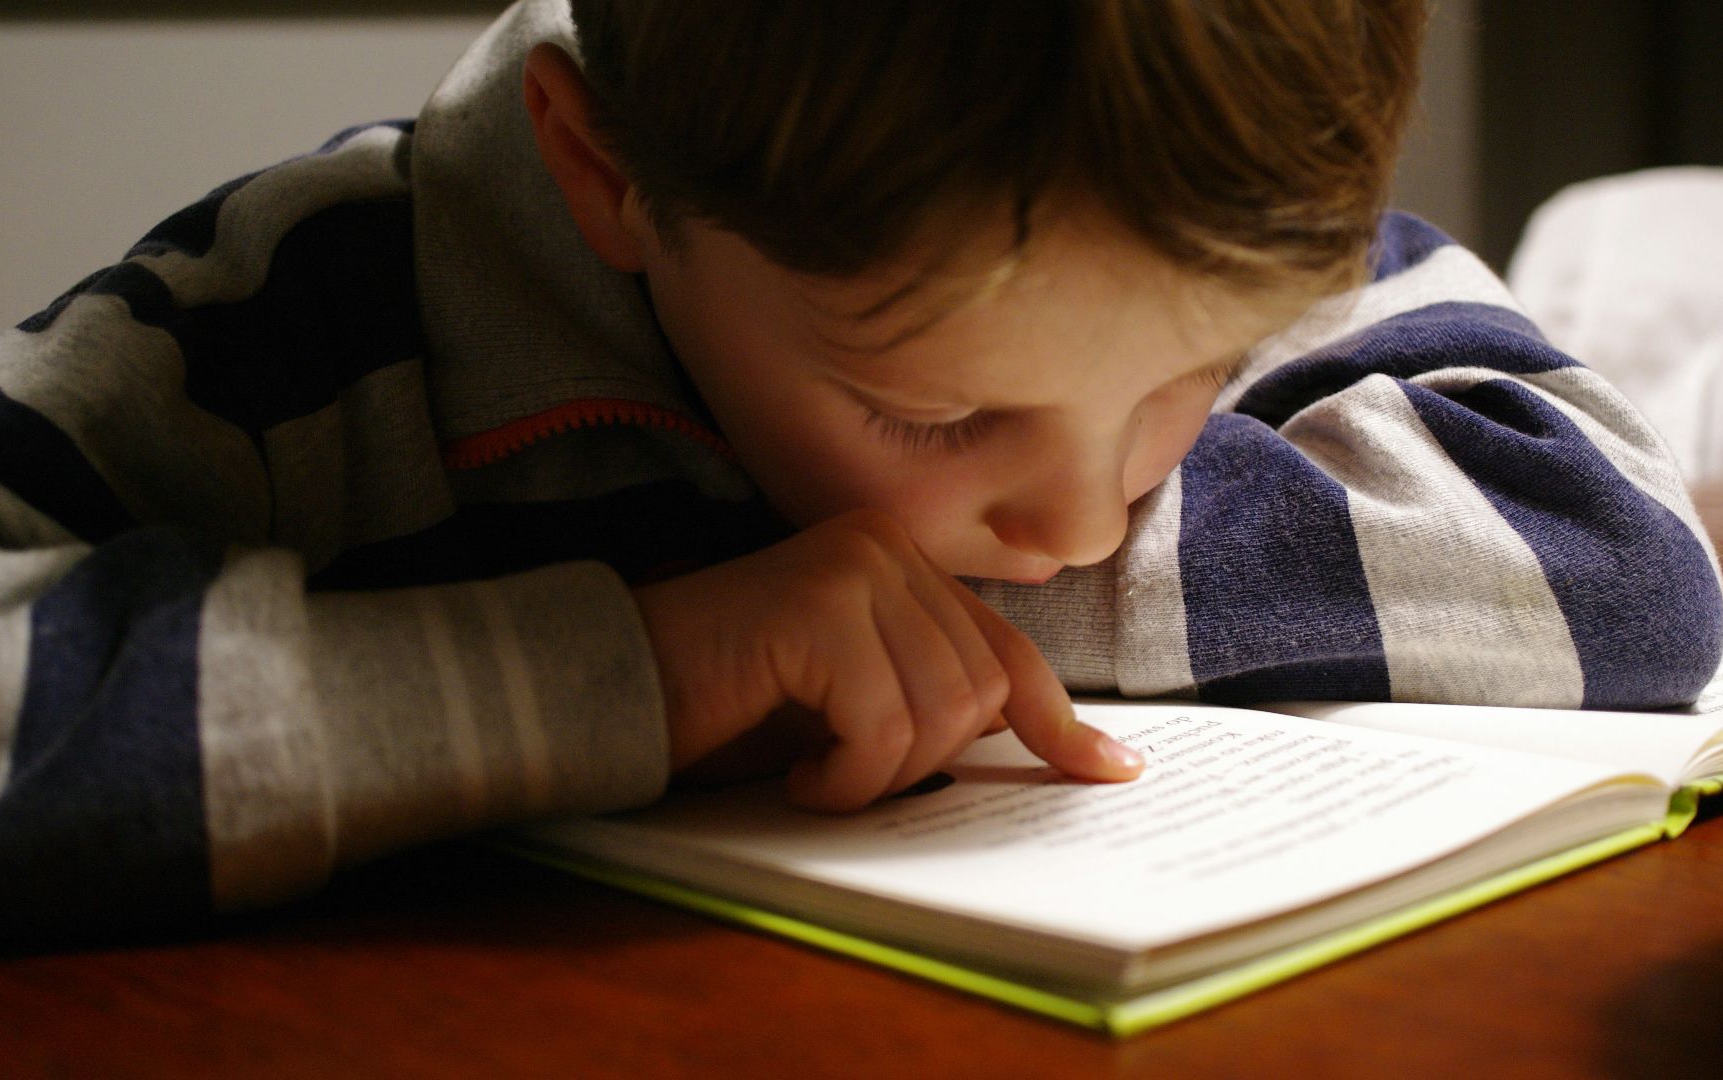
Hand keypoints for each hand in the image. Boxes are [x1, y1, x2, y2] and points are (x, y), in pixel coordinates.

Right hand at [632, 509, 1142, 810]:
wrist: (611, 692)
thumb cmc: (727, 708)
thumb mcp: (853, 704)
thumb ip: (935, 699)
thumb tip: (1057, 748)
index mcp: (902, 562)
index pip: (1007, 652)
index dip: (1061, 723)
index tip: (1111, 772)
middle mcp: (885, 547)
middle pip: (979, 693)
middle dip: (923, 764)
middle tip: (844, 775)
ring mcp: (854, 567)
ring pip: (941, 714)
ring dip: (878, 776)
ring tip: (812, 770)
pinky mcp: (819, 606)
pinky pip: (883, 727)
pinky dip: (844, 778)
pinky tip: (795, 773)